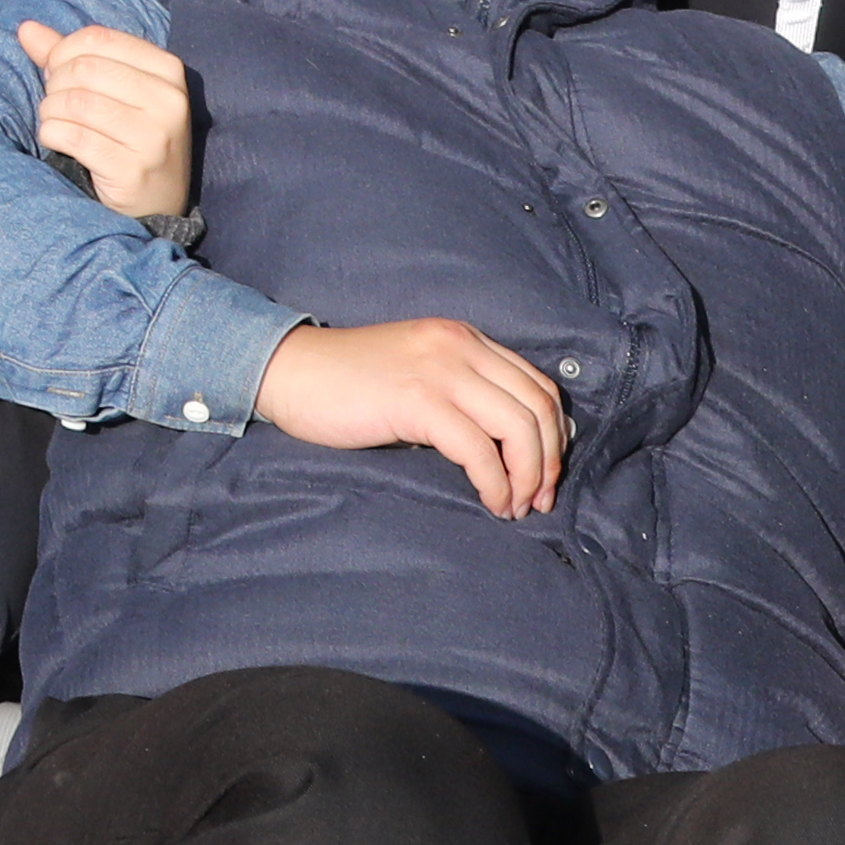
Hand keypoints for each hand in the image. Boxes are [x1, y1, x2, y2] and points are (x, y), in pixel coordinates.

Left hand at [17, 19, 197, 223]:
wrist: (156, 201)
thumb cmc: (127, 135)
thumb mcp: (111, 89)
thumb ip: (69, 55)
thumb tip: (27, 28)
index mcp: (168, 70)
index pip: (98, 39)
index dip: (64, 51)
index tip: (56, 71)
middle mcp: (169, 101)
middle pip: (84, 69)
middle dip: (55, 84)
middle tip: (55, 102)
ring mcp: (154, 137)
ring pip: (75, 102)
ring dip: (50, 111)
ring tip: (55, 122)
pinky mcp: (133, 169)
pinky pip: (72, 136)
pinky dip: (51, 133)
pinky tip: (57, 140)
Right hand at [255, 315, 568, 519]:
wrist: (289, 371)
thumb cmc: (349, 384)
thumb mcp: (419, 374)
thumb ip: (464, 392)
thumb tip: (517, 445)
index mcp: (463, 338)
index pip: (538, 385)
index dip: (555, 437)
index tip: (545, 476)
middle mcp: (459, 345)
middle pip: (539, 406)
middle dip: (550, 462)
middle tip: (539, 501)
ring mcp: (439, 369)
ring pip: (519, 428)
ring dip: (528, 477)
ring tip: (515, 507)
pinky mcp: (416, 399)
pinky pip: (479, 449)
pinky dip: (495, 483)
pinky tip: (490, 502)